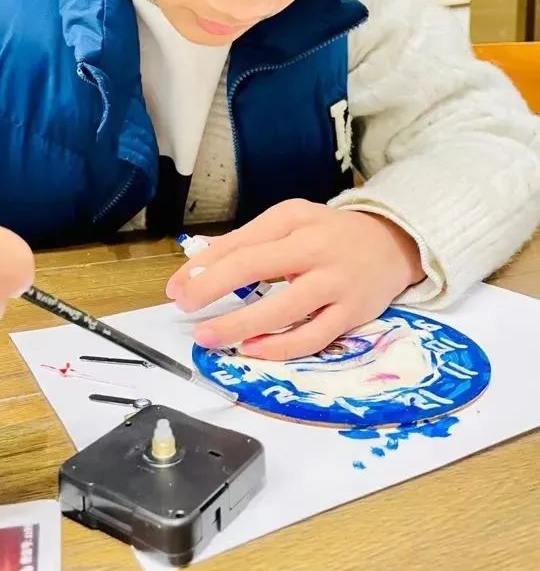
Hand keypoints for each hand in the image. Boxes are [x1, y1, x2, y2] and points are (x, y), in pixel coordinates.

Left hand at [167, 200, 424, 360]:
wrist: (394, 242)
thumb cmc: (329, 234)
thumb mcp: (290, 222)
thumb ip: (248, 242)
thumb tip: (198, 267)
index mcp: (293, 220)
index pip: (239, 243)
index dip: (203, 266)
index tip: (176, 288)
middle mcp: (314, 247)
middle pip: (254, 266)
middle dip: (210, 288)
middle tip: (184, 307)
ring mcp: (336, 282)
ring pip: (282, 308)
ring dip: (239, 324)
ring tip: (209, 337)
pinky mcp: (353, 313)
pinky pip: (312, 337)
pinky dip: (280, 347)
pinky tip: (252, 350)